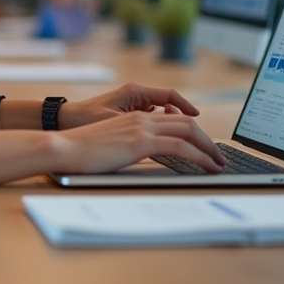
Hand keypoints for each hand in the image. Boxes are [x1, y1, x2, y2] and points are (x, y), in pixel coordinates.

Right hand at [54, 111, 225, 173]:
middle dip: (207, 140)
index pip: (173, 118)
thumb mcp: (110, 145)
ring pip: (189, 131)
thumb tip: (139, 156)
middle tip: (217, 156)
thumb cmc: (81, 151)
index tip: (202, 145)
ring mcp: (142, 128)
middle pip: (186, 122)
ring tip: (219, 164)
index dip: (192, 130)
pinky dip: (200, 156)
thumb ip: (128, 145)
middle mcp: (141, 117)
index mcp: (134, 116)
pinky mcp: (141, 142)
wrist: (64, 147)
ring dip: (209, 148)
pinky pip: (181, 147)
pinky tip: (208, 167)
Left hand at [57, 82, 199, 129]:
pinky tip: (166, 143)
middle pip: (172, 106)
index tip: (198, 119)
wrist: (62, 123)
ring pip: (163, 114)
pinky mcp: (127, 115)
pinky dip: (163, 128)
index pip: (170, 96)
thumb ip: (141, 128)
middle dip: (188, 123)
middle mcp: (135, 96)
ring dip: (176, 126)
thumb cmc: (84, 120)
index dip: (187, 108)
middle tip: (201, 141)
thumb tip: (165, 133)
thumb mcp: (116, 125)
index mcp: (135, 92)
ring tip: (189, 144)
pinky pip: (153, 119)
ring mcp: (132, 105)